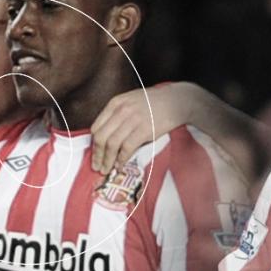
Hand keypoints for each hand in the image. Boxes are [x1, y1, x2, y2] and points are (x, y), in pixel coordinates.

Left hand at [90, 82, 209, 173]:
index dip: (93, 144)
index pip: (96, 127)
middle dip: (97, 155)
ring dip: (107, 161)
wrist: (177, 101)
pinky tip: (120, 166)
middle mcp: (122, 111)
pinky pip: (126, 148)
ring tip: (105, 170)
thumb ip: (117, 115)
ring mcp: (133, 120)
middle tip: (96, 167)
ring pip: (111, 145)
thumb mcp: (131, 101)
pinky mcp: (144, 130)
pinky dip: (121, 160)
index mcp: (116, 103)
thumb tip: (106, 138)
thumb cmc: (154, 103)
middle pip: (101, 137)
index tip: (95, 154)